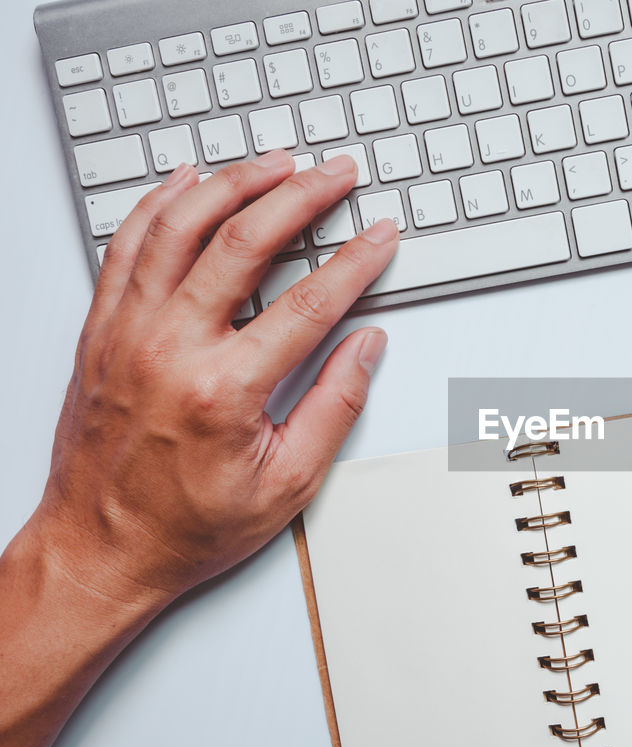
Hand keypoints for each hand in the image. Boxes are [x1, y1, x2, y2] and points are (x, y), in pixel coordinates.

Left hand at [33, 150, 397, 608]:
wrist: (100, 548)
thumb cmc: (186, 525)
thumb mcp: (287, 484)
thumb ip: (334, 406)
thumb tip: (367, 346)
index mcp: (224, 390)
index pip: (308, 304)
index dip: (354, 262)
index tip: (380, 237)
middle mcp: (169, 349)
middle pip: (243, 242)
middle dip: (300, 197)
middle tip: (335, 175)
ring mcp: (127, 334)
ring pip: (180, 227)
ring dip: (232, 183)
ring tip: (273, 163)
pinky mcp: (100, 332)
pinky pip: (126, 246)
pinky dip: (158, 204)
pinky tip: (187, 183)